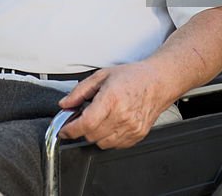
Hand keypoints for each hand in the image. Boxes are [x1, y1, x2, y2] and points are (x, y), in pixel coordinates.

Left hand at [57, 62, 174, 148]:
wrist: (158, 82)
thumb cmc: (133, 77)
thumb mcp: (102, 76)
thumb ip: (79, 91)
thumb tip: (65, 104)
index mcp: (112, 99)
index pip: (86, 124)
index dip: (70, 130)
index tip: (64, 130)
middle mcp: (122, 116)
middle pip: (91, 135)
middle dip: (82, 129)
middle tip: (84, 117)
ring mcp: (131, 128)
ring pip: (102, 143)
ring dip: (95, 134)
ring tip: (100, 118)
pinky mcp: (137, 135)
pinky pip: (115, 145)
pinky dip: (108, 138)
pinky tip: (111, 123)